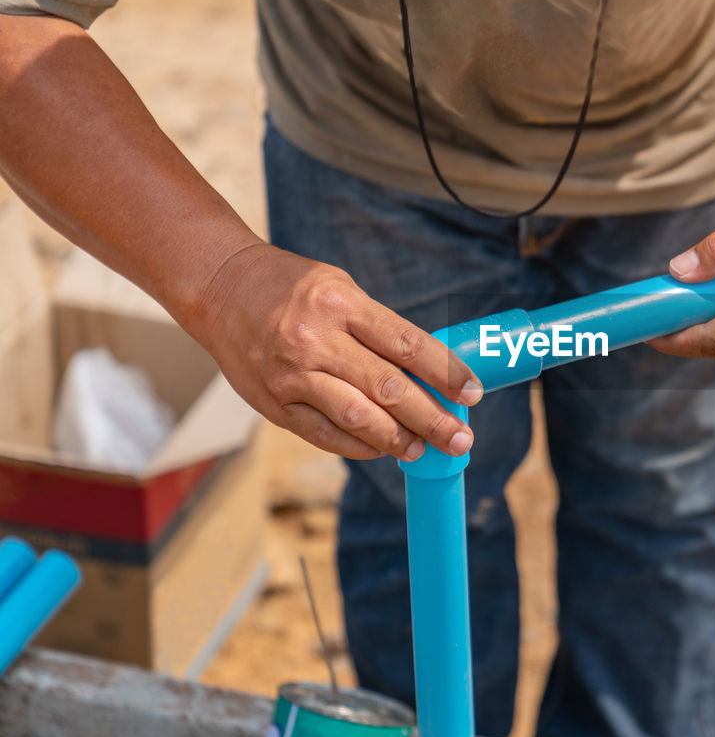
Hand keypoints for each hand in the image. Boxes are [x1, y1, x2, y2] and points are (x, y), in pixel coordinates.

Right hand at [186, 244, 481, 461]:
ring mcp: (292, 375)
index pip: (409, 345)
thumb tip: (427, 374)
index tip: (473, 394)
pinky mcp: (273, 403)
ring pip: (357, 417)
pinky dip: (358, 445)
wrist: (219, 288)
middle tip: (460, 439)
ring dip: (397, 439)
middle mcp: (316, 340)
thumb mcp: (341, 288)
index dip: (447, 374)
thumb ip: (378, 329)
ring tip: (423, 448)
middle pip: (389, 388)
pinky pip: (324, 433)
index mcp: (342, 303)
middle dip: (432, 418)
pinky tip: (381, 448)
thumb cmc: (291, 287)